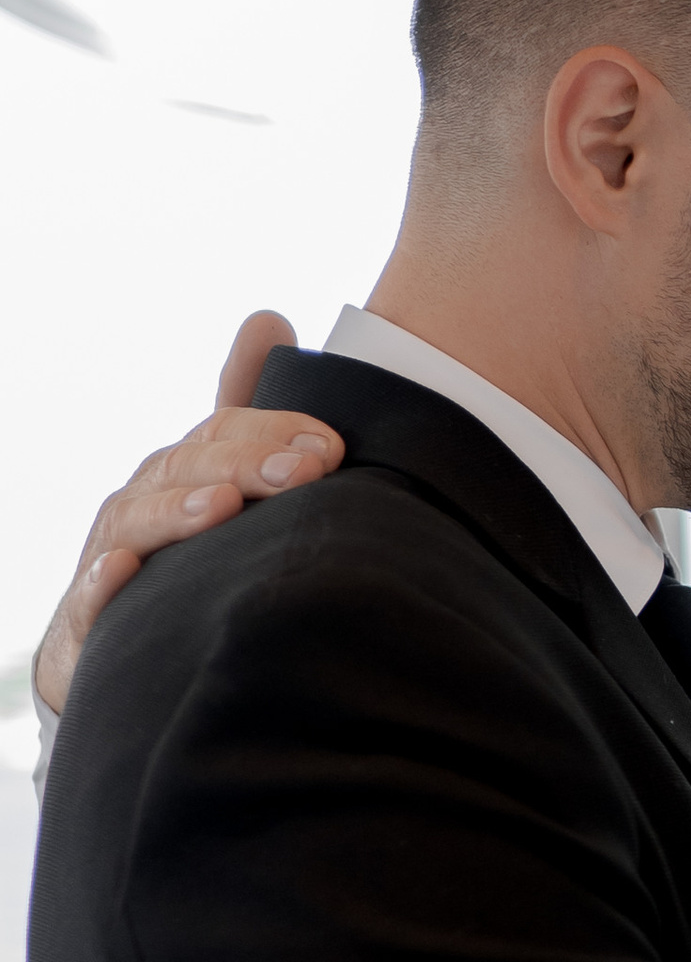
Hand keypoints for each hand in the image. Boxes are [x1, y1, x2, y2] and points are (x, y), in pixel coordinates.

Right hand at [33, 311, 339, 713]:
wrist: (122, 645)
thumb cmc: (183, 553)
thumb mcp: (220, 481)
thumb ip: (248, 413)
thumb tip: (268, 315)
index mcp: (182, 470)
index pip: (225, 432)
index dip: (275, 432)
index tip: (332, 448)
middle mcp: (143, 502)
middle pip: (189, 469)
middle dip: (247, 465)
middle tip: (306, 472)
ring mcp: (111, 554)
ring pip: (138, 523)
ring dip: (179, 512)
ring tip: (222, 508)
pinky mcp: (87, 619)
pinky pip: (89, 598)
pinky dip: (104, 583)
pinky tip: (124, 572)